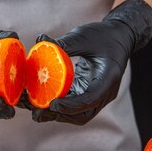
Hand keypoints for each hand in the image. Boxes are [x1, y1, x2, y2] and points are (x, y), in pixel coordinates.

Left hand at [26, 0, 151, 124]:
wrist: (118, 38)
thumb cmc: (103, 35)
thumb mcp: (84, 36)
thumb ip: (64, 43)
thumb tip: (40, 41)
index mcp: (108, 78)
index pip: (91, 99)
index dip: (71, 105)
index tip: (52, 104)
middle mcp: (105, 92)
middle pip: (83, 114)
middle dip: (59, 115)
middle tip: (37, 112)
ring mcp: (97, 96)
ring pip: (77, 114)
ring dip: (55, 114)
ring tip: (33, 108)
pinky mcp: (87, 94)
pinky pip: (72, 106)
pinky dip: (57, 105)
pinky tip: (38, 99)